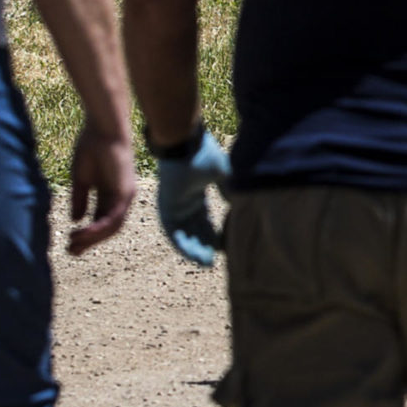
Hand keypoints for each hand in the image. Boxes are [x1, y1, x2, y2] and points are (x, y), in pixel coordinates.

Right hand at [69, 130, 136, 255]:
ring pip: (112, 226)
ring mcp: (125, 195)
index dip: (87, 234)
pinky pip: (114, 217)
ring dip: (93, 238)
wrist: (103, 129)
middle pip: (107, 227)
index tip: (70, 243)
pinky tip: (84, 233)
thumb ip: (80, 198)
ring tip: (74, 244)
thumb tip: (75, 219)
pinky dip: (99, 228)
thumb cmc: (91, 147)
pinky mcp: (126, 192)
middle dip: (89, 241)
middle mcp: (120, 197)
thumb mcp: (81, 178)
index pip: (101, 220)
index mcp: (110, 193)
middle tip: (71, 251)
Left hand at [153, 128, 229, 265]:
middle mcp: (184, 202)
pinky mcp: (165, 209)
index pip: (205, 218)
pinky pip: (173, 232)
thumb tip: (242, 205)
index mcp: (196, 192)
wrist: (184, 144)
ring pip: (185, 233)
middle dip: (205, 245)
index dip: (215, 232)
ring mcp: (173, 206)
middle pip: (195, 229)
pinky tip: (193, 255)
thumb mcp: (224, 174)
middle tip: (215, 260)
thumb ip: (231, 190)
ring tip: (206, 263)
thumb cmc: (203, 154)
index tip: (225, 244)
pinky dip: (183, 244)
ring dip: (194, 249)